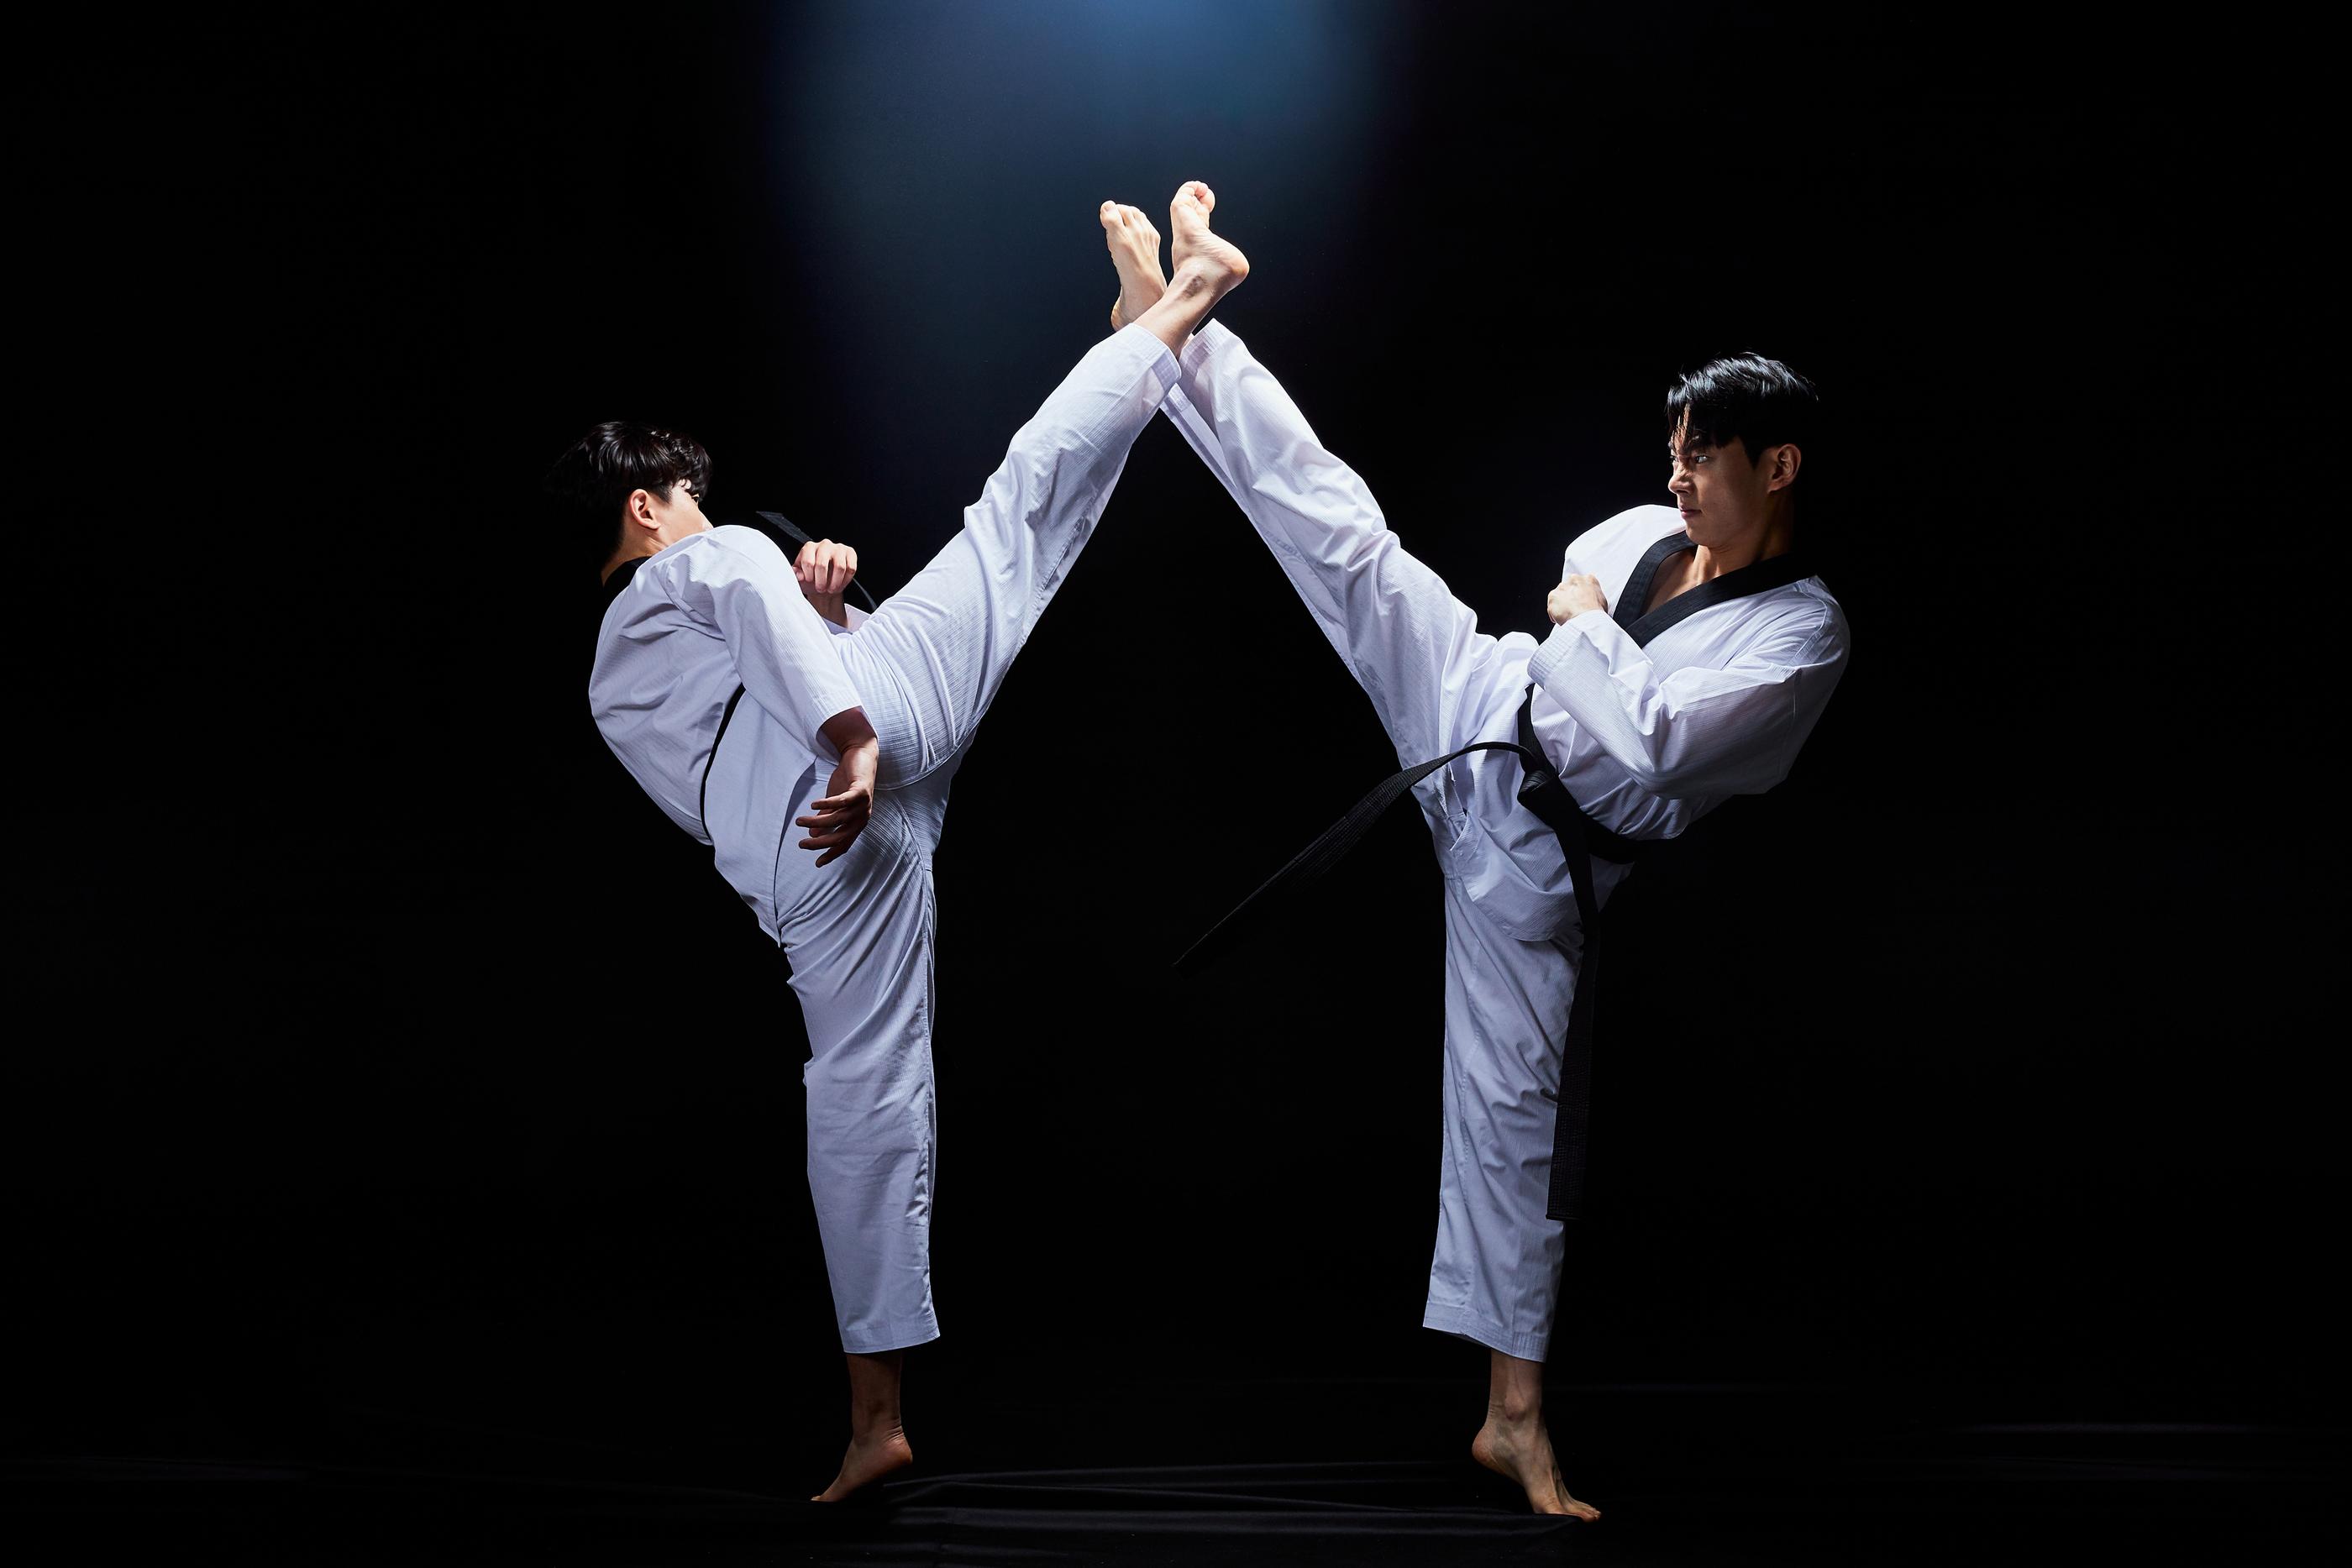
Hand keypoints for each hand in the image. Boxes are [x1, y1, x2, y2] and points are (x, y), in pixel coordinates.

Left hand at [794, 538, 857, 625]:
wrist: (825, 582)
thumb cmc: (812, 578)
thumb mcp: (800, 577)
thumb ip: (796, 575)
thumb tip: (799, 575)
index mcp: (809, 547)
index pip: (808, 562)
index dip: (809, 576)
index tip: (810, 581)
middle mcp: (824, 544)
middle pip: (822, 565)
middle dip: (821, 582)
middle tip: (821, 589)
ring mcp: (838, 548)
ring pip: (839, 567)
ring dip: (835, 582)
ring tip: (831, 588)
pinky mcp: (850, 553)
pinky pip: (851, 568)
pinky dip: (845, 580)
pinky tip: (840, 583)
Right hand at [795, 737, 876, 866]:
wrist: (861, 756)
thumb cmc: (847, 782)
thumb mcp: (835, 804)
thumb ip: (826, 819)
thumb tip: (814, 835)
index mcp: (857, 823)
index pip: (845, 844)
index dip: (832, 854)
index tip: (817, 863)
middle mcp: (862, 817)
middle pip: (841, 836)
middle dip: (820, 843)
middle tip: (802, 844)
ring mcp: (863, 804)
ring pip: (838, 819)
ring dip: (817, 822)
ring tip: (800, 821)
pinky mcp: (861, 790)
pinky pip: (843, 801)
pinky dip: (827, 804)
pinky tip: (813, 805)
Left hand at [1547, 574, 1607, 624]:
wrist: (1587, 620)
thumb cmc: (1596, 613)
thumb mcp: (1603, 601)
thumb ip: (1594, 596)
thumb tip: (1591, 600)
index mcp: (1588, 579)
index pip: (1581, 583)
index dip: (1580, 594)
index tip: (1580, 601)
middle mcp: (1574, 579)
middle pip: (1569, 587)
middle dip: (1569, 597)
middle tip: (1573, 609)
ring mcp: (1562, 587)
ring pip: (1559, 596)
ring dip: (1561, 605)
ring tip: (1568, 616)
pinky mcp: (1552, 596)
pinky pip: (1552, 606)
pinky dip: (1554, 614)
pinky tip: (1562, 620)